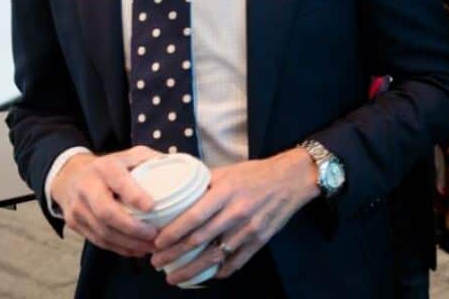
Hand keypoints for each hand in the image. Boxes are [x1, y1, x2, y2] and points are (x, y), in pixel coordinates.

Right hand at [52, 146, 160, 256]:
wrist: (70, 176)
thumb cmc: (110, 166)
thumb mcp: (129, 155)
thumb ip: (152, 160)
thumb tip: (180, 166)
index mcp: (104, 168)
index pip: (118, 183)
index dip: (135, 196)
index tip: (153, 207)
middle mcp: (87, 187)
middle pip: (107, 213)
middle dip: (132, 228)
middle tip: (154, 235)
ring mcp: (78, 208)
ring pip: (102, 231)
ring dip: (128, 243)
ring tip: (151, 247)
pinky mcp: (74, 224)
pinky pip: (98, 240)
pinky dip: (118, 248)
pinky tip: (136, 250)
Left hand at [151, 149, 318, 283]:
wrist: (291, 179)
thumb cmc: (256, 173)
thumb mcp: (227, 171)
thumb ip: (202, 183)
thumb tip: (175, 192)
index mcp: (225, 192)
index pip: (193, 217)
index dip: (172, 234)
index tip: (156, 243)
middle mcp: (236, 213)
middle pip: (199, 240)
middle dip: (173, 255)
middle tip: (156, 262)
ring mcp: (248, 230)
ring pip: (215, 256)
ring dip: (191, 270)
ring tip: (174, 277)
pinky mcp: (259, 241)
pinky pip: (236, 262)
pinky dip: (220, 272)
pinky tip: (207, 276)